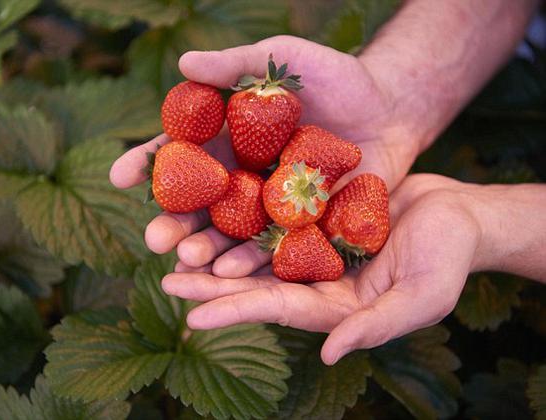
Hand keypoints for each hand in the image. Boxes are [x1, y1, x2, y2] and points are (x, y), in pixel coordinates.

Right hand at [110, 35, 419, 275]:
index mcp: (226, 138)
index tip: (120, 176)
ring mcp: (267, 203)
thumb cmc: (337, 78)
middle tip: (154, 239)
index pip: (179, 152)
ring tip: (186, 260)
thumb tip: (184, 62)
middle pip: (197, 203)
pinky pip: (271, 247)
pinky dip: (250, 261)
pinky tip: (231, 272)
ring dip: (205, 249)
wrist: (391, 109)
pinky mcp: (298, 225)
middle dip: (173, 221)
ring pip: (227, 232)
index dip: (149, 163)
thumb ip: (236, 64)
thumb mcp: (284, 59)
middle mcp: (239, 175)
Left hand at [161, 174, 489, 363]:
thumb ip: (376, 327)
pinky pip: (275, 211)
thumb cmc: (449, 258)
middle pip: (253, 280)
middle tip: (166, 275)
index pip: (275, 308)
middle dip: (210, 281)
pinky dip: (245, 209)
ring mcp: (312, 243)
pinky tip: (216, 198)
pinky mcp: (316, 212)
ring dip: (218, 244)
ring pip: (255, 245)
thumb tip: (327, 354)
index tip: (192, 315)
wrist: (459, 213)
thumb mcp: (420, 296)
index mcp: (332, 304)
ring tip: (178, 241)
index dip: (235, 311)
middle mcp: (313, 276)